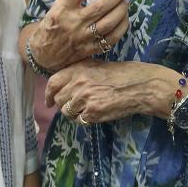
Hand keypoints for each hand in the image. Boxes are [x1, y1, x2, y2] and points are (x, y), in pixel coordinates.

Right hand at [28, 0, 128, 72]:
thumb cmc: (53, 25)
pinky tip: (124, 18)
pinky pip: (112, 38)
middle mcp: (73, 23)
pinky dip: (122, 26)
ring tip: (125, 1)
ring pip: (109, 22)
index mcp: (62, 9)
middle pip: (100, 6)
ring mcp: (83, 38)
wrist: (44, 54)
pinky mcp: (90, 49)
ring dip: (121, 10)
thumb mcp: (57, 7)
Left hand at [45, 59, 159, 123]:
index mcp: (78, 69)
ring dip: (74, 113)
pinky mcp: (92, 113)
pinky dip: (85, 119)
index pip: (53, 83)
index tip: (49, 101)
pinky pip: (79, 121)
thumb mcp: (96, 65)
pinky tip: (95, 113)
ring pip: (67, 112)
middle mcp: (78, 83)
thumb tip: (61, 86)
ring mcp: (84, 98)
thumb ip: (77, 73)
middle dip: (64, 104)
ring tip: (87, 108)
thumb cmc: (121, 74)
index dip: (48, 94)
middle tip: (75, 105)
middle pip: (58, 99)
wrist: (139, 85)